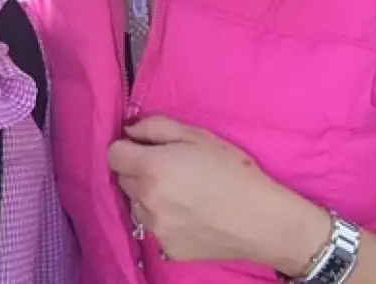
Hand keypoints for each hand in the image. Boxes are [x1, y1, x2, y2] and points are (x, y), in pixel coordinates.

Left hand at [107, 116, 329, 273]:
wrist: (262, 220)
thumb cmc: (233, 171)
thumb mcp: (197, 136)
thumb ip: (155, 127)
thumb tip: (129, 131)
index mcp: (152, 168)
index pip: (113, 155)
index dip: (127, 148)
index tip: (145, 148)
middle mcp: (146, 199)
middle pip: (123, 179)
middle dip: (139, 171)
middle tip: (170, 168)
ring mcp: (155, 227)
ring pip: (137, 205)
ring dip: (149, 196)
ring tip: (182, 193)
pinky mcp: (167, 248)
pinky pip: (154, 227)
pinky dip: (164, 219)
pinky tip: (190, 214)